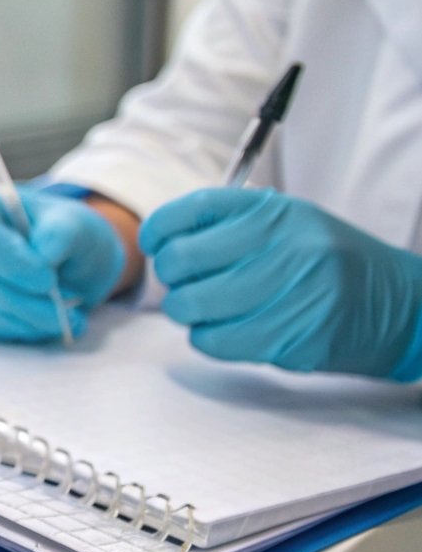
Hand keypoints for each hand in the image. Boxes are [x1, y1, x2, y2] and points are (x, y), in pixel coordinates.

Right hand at [0, 189, 126, 342]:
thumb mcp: (77, 225)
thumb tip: (43, 255)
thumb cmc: (69, 238)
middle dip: (24, 299)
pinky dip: (23, 331)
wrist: (72, 266)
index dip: (10, 258)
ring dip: (28, 319)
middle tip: (68, 308)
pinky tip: (51, 325)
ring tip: (70, 318)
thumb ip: (61, 232)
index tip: (48, 279)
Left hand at [140, 189, 421, 379]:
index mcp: (276, 212)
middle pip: (183, 260)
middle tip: (183, 281)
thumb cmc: (330, 262)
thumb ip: (232, 224)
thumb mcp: (289, 223)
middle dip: (170, 275)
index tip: (155, 243)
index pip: (192, 210)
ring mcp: (290, 293)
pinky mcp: (291, 338)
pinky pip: (214, 341)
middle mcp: (283, 246)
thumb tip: (164, 238)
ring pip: (192, 304)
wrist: (401, 306)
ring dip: (186, 310)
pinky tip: (224, 330)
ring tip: (205, 307)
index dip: (160, 228)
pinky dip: (206, 338)